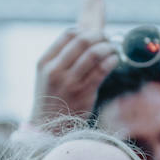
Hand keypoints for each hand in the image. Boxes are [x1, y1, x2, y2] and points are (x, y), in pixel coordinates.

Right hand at [29, 0, 118, 124]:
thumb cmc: (53, 98)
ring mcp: (70, 82)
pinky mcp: (84, 93)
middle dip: (99, 35)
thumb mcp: (49, 75)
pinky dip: (112, 61)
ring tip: (113, 49)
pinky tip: (115, 60)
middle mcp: (55, 70)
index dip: (85, 30)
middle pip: (82, 40)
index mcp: (45, 62)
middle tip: (107, 39)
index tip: (94, 34)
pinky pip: (102, 70)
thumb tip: (85, 33)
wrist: (48, 128)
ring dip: (108, 47)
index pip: (68, 34)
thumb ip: (63, 56)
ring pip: (94, 53)